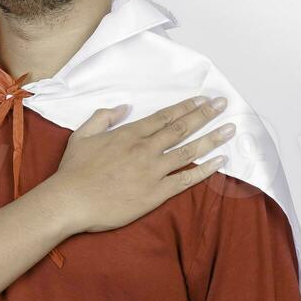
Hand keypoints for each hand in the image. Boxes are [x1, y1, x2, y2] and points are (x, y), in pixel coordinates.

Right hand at [43, 95, 234, 233]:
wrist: (70, 201)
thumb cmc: (74, 170)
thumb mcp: (82, 134)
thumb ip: (104, 117)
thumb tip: (124, 107)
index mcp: (129, 134)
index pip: (165, 116)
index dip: (186, 107)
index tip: (202, 100)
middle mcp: (145, 149)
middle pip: (181, 128)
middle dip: (205, 114)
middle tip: (223, 104)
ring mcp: (153, 171)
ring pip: (189, 151)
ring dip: (212, 138)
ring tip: (230, 128)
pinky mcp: (156, 193)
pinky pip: (185, 179)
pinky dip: (205, 169)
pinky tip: (220, 161)